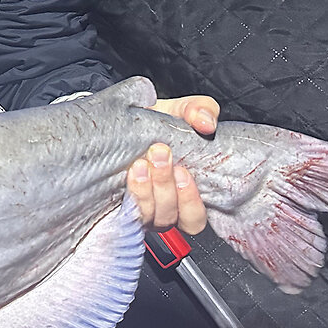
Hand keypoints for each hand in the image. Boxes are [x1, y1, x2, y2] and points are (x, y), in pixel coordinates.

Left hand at [127, 95, 219, 234]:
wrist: (121, 122)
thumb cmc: (155, 122)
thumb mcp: (180, 111)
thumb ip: (199, 110)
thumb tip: (206, 121)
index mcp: (185, 191)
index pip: (195, 217)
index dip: (191, 201)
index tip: (183, 171)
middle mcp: (165, 206)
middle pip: (173, 218)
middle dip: (166, 187)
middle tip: (159, 155)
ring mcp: (143, 208)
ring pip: (151, 217)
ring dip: (147, 191)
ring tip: (140, 164)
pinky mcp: (121, 207)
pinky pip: (128, 213)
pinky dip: (131, 194)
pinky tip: (128, 174)